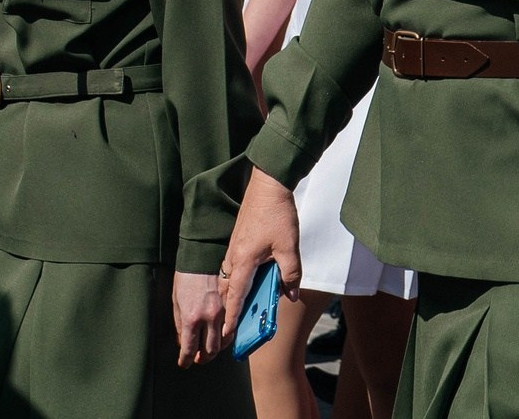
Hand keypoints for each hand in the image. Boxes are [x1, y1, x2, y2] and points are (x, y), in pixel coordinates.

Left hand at [175, 271, 226, 364]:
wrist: (202, 257)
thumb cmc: (186, 278)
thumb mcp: (176, 303)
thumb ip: (180, 325)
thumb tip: (183, 342)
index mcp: (191, 319)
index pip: (189, 349)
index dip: (186, 360)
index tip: (184, 364)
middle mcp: (209, 318)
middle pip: (210, 350)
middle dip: (203, 358)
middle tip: (198, 359)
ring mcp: (223, 312)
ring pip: (223, 341)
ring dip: (216, 349)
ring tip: (209, 350)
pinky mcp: (231, 305)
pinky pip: (232, 327)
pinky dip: (226, 336)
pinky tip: (220, 336)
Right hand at [216, 170, 300, 325]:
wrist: (268, 185)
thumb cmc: (277, 215)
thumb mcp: (289, 248)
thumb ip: (291, 274)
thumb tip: (291, 295)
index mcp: (243, 262)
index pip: (235, 297)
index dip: (232, 317)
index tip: (228, 333)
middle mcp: (233, 257)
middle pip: (227, 290)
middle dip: (228, 309)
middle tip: (233, 326)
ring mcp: (234, 248)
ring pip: (228, 279)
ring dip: (232, 294)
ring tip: (240, 308)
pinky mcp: (238, 241)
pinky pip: (232, 267)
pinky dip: (236, 280)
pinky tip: (249, 282)